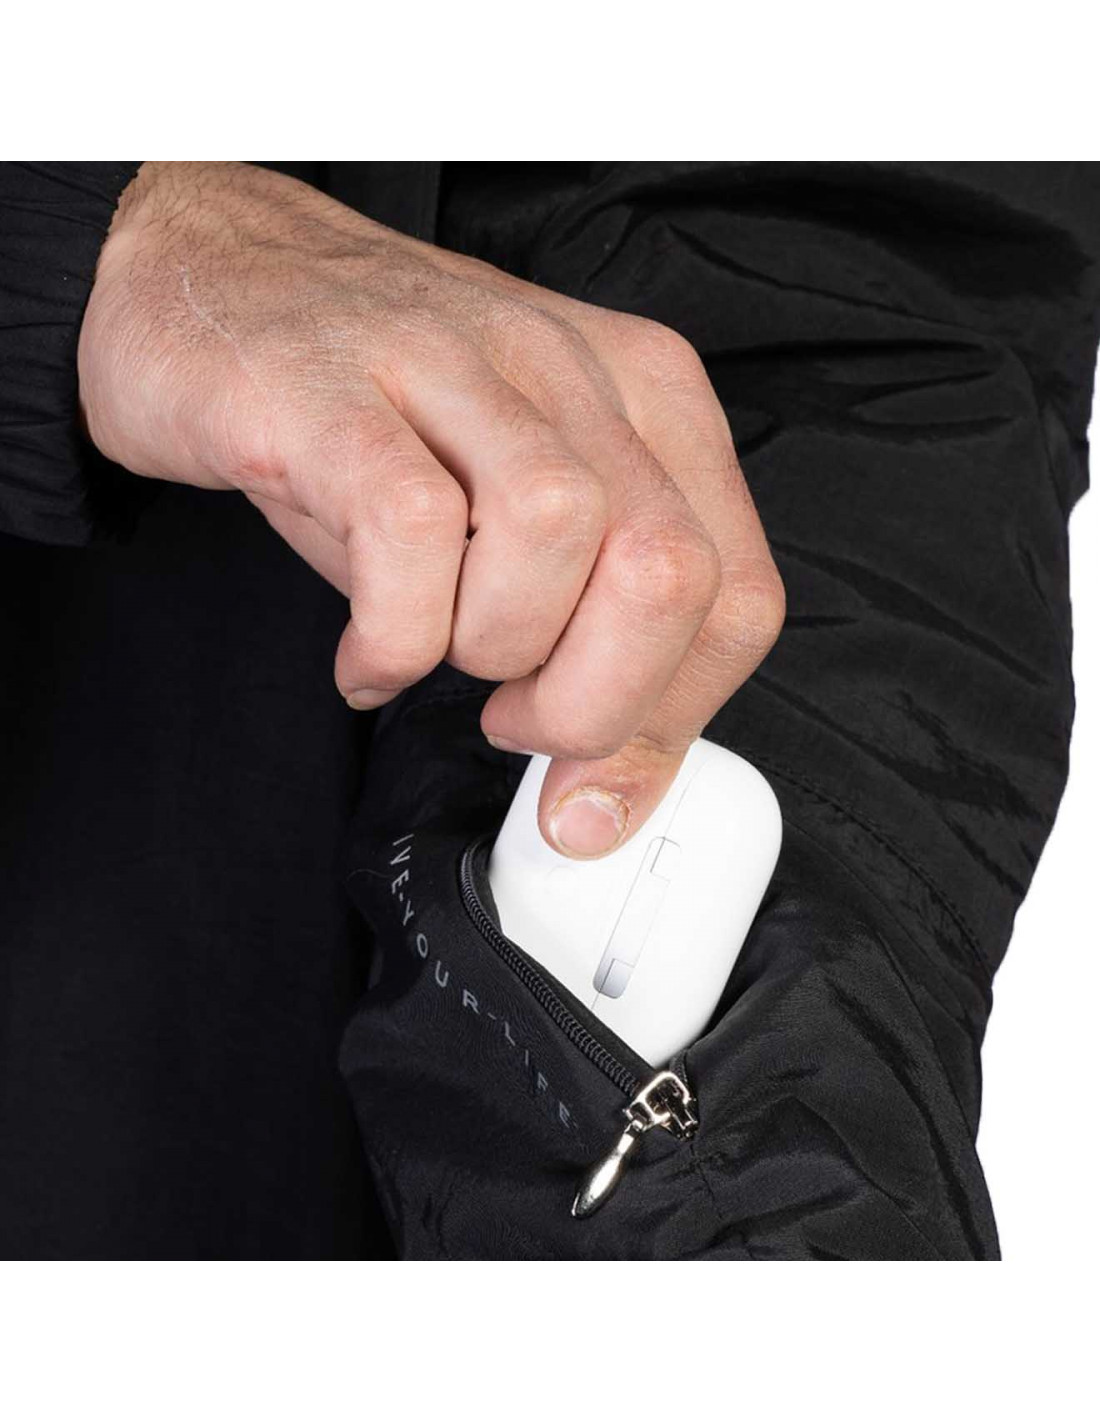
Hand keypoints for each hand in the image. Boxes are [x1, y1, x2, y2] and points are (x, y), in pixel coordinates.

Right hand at [78, 162, 783, 857]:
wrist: (214, 277)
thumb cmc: (378, 410)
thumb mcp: (515, 504)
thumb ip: (592, 623)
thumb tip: (612, 781)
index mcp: (643, 394)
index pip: (737, 590)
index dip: (676, 718)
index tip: (599, 780)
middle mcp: (566, 364)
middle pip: (668, 572)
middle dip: (598, 704)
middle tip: (519, 722)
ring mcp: (450, 361)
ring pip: (555, 535)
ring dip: (494, 648)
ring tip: (435, 653)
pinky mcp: (332, 389)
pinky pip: (409, 532)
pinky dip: (394, 634)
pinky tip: (367, 657)